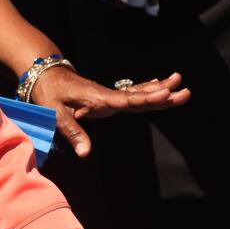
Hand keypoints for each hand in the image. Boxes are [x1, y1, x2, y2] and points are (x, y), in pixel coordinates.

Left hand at [29, 66, 189, 157]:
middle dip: (162, 93)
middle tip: (184, 89)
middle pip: (139, 95)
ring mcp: (108, 95)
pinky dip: (146, 89)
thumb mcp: (55, 113)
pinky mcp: (107, 97)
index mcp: (98, 99)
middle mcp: (107, 96)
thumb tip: (85, 153)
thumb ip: (72, 132)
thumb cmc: (49, 93)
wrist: (45, 74)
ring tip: (179, 83)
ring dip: (158, 89)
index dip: (146, 98)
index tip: (164, 95)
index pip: (127, 100)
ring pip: (138, 93)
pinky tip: (159, 85)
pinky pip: (131, 93)